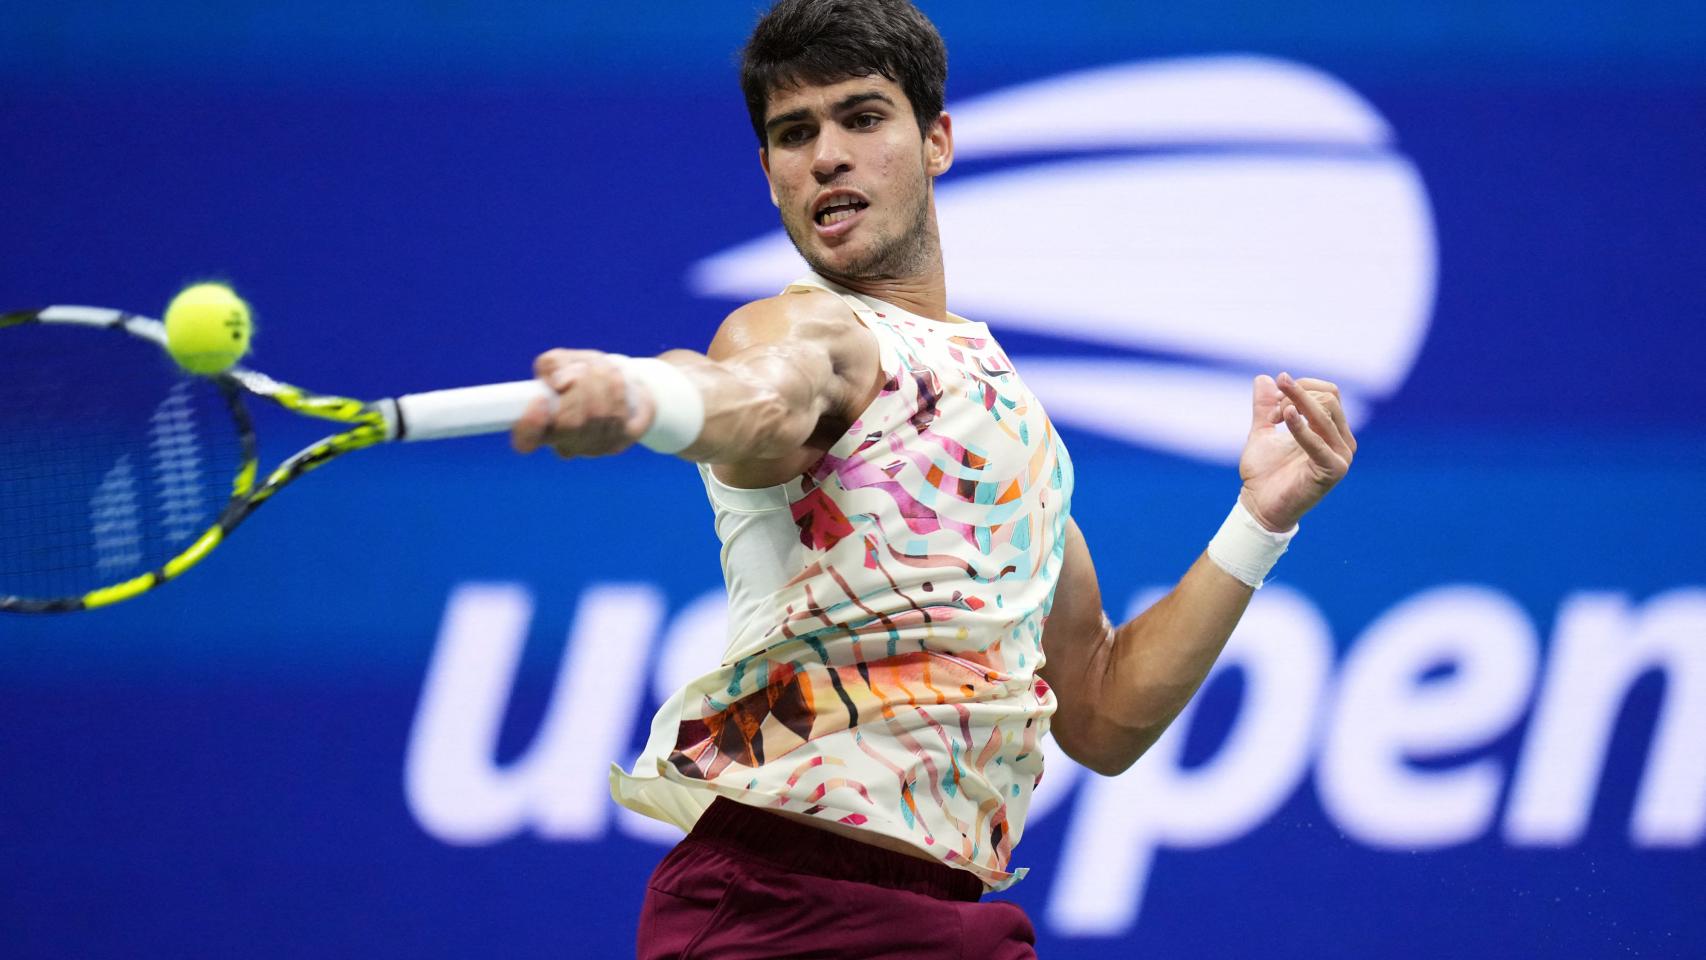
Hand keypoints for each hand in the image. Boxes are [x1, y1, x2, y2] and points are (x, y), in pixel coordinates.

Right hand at [510, 349, 655, 458]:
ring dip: (600, 380)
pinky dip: (617, 387)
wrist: (615, 383)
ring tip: (597, 366)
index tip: (540, 399)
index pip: (526, 441)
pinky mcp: (621, 440)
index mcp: (540, 428)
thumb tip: (560, 381)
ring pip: (599, 414)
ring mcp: (595, 446)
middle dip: (578, 386)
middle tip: (579, 369)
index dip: (531, 425)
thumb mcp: (558, 362)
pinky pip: (620, 412)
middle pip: (571, 422)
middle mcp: (567, 444)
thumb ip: (552, 365)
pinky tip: (615, 377)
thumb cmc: (579, 374)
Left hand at [1237, 372, 1356, 531]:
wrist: (1259, 506)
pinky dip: (1300, 427)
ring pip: (1326, 412)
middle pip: (1329, 397)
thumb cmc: (1263, 473)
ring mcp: (1341, 455)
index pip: (1329, 391)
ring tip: (1275, 417)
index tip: (1274, 404)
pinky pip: (1318, 441)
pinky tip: (1285, 417)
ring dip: (1296, 406)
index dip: (1300, 388)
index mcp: (1331, 430)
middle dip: (1297, 396)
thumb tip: (1264, 378)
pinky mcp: (1335, 470)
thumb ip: (1264, 407)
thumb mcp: (1262, 431)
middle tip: (1273, 413)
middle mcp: (1342, 440)